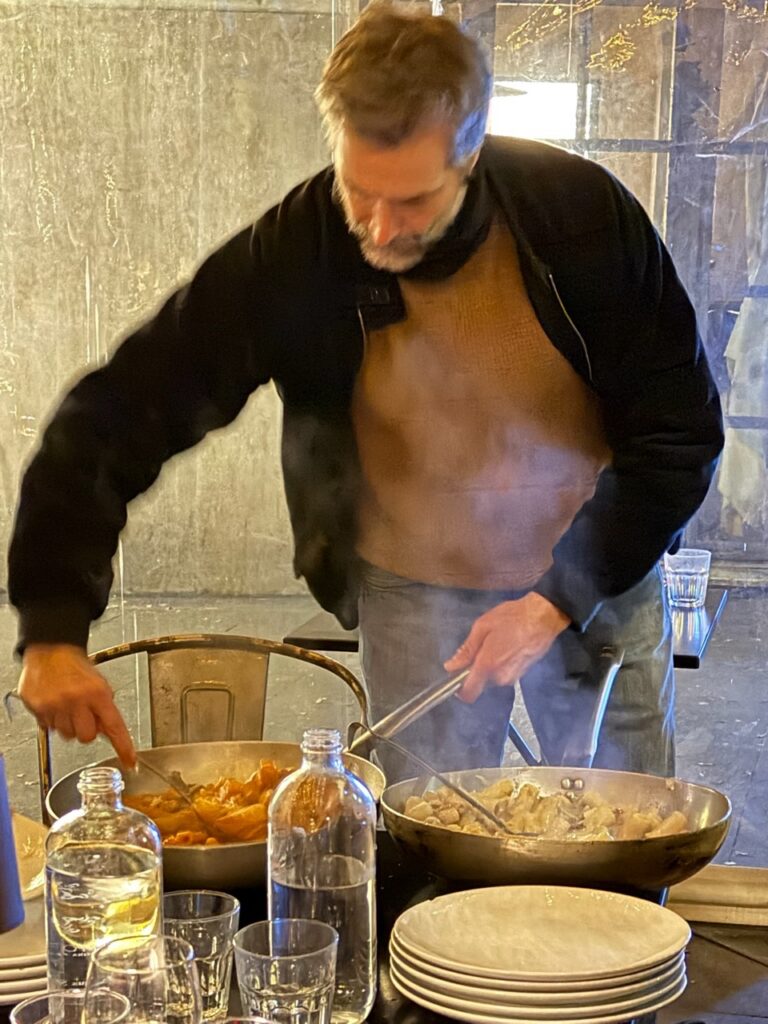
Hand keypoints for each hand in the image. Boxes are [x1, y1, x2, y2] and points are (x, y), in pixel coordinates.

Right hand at [18, 644, 136, 768]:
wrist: (51, 651)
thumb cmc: (76, 667)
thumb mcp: (99, 684)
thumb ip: (104, 708)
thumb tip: (108, 732)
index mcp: (97, 693)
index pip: (115, 726)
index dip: (123, 746)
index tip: (130, 761)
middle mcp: (76, 700)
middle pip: (87, 737)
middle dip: (87, 730)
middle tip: (84, 715)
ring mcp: (55, 705)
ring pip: (67, 736)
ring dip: (69, 726)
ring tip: (68, 707)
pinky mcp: (38, 709)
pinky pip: (49, 728)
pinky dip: (53, 720)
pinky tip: (55, 705)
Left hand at [444, 593, 570, 702]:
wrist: (543, 617)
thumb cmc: (514, 618)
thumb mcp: (482, 627)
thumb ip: (466, 650)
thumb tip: (451, 666)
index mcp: (487, 666)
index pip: (468, 693)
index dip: (458, 688)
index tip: (456, 674)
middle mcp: (501, 677)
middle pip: (480, 684)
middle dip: (475, 670)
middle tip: (479, 647)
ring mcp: (513, 677)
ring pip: (492, 679)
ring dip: (488, 666)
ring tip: (495, 643)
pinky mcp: (522, 674)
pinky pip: (503, 674)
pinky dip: (500, 664)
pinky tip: (505, 646)